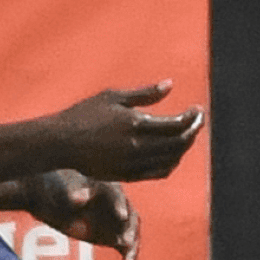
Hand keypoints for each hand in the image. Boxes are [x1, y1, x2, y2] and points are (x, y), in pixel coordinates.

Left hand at [20, 169, 143, 259]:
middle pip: (129, 217)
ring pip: (130, 234)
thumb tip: (79, 199)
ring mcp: (118, 221)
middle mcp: (118, 203)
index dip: (119, 205)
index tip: (121, 216)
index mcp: (107, 187)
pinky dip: (129, 256)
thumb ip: (73, 194)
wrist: (52, 201)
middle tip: (126, 243)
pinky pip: (125, 247)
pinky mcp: (115, 236)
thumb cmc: (59, 190)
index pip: (117, 195)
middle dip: (129, 230)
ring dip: (131, 248)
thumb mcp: (63, 191)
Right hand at [53, 81, 204, 182]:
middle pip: (179, 143)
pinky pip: (159, 172)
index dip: (192, 118)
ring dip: (184, 147)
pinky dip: (172, 163)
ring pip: (172, 159)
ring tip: (187, 134)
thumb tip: (170, 85)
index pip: (176, 125)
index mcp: (135, 124)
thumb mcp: (113, 97)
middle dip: (193, 131)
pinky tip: (173, 153)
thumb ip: (144, 94)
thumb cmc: (84, 114)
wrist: (61, 143)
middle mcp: (137, 147)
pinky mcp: (128, 175)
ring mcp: (133, 163)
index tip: (198, 109)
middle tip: (198, 120)